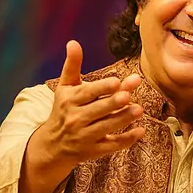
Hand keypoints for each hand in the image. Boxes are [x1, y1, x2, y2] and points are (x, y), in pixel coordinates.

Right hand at [19, 40, 144, 192]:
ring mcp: (85, 136)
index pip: (87, 93)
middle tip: (128, 96)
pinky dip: (126, 140)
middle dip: (113, 103)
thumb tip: (73, 42)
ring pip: (106, 127)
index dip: (101, 88)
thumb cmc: (63, 110)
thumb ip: (72, 66)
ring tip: (139, 109)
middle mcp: (75, 119)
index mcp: (69, 101)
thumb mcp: (65, 88)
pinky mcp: (94, 151)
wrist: (53, 145)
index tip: (116, 82)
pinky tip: (140, 131)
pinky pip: (112, 146)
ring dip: (123, 119)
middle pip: (97, 110)